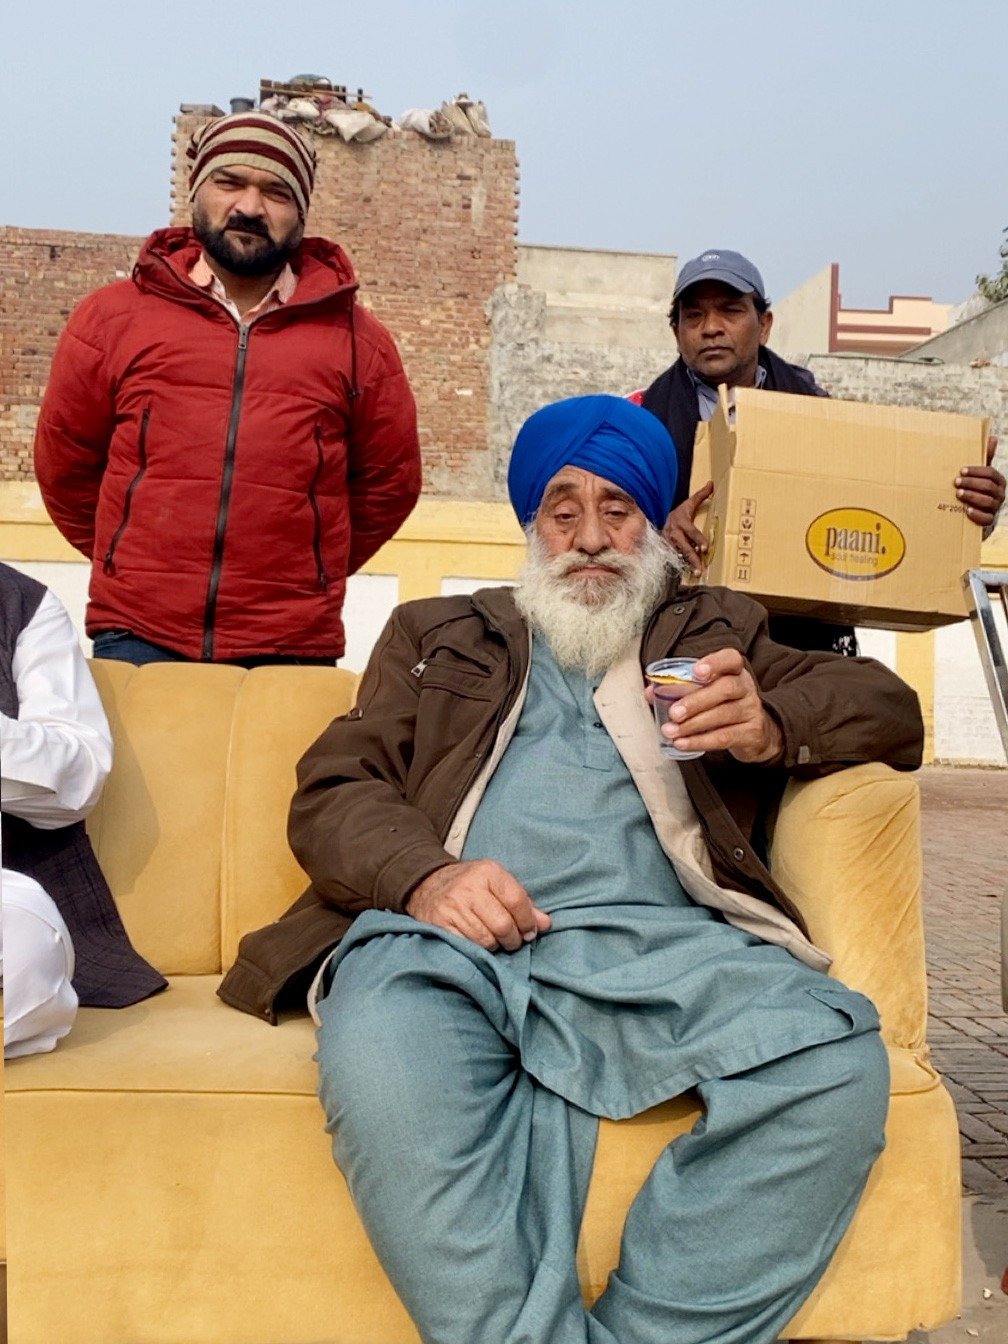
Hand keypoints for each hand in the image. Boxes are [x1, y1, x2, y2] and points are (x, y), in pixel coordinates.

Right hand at [406, 859, 551, 950]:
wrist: (427, 884)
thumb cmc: (470, 885)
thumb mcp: (496, 883)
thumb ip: (522, 902)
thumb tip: (545, 924)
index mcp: (488, 872)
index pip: (517, 901)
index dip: (528, 921)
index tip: (530, 931)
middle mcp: (470, 888)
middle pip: (503, 924)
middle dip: (513, 939)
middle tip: (513, 940)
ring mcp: (453, 906)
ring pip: (486, 939)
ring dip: (496, 946)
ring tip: (495, 940)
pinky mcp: (441, 924)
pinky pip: (468, 945)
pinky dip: (477, 949)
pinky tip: (478, 943)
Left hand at [653, 648, 783, 763]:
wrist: (752, 734)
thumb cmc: (721, 706)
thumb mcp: (704, 693)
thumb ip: (679, 689)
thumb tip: (650, 692)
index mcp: (733, 671)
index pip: (730, 659)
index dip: (714, 663)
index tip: (696, 671)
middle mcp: (745, 687)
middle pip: (725, 688)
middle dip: (696, 700)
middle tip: (674, 712)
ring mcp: (751, 710)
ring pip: (723, 714)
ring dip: (693, 724)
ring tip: (670, 731)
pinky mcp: (751, 733)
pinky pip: (725, 737)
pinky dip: (700, 741)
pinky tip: (682, 743)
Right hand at [663, 481, 714, 575]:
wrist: (663, 519)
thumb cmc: (680, 512)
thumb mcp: (689, 503)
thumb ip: (701, 494)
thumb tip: (712, 483)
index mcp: (681, 521)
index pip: (691, 531)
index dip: (698, 540)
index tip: (705, 548)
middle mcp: (674, 533)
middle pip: (684, 547)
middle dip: (692, 558)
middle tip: (701, 568)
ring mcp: (669, 542)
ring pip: (678, 554)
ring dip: (687, 564)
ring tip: (697, 573)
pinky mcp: (666, 549)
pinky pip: (673, 557)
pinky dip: (680, 565)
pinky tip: (687, 573)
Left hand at [956, 436, 1004, 527]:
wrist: (975, 513)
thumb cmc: (977, 488)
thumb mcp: (980, 474)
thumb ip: (986, 458)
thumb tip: (993, 437)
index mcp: (999, 481)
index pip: (990, 473)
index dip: (976, 471)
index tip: (961, 470)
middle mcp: (1000, 494)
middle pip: (988, 486)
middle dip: (971, 483)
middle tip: (956, 482)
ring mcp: (995, 508)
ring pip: (987, 501)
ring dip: (971, 496)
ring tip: (958, 494)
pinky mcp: (990, 521)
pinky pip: (986, 518)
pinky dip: (976, 514)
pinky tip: (967, 510)